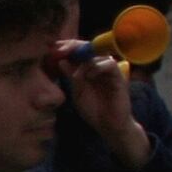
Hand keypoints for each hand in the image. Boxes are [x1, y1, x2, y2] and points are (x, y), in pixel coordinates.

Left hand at [58, 41, 149, 164]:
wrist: (109, 126)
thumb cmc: (94, 109)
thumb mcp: (77, 92)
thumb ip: (70, 77)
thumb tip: (61, 61)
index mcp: (89, 69)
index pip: (79, 51)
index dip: (67, 46)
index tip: (53, 47)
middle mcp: (100, 66)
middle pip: (89, 47)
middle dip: (74, 47)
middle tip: (61, 50)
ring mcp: (110, 71)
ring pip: (98, 54)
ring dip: (84, 60)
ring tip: (75, 75)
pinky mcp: (119, 77)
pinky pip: (109, 64)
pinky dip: (97, 67)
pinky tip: (88, 76)